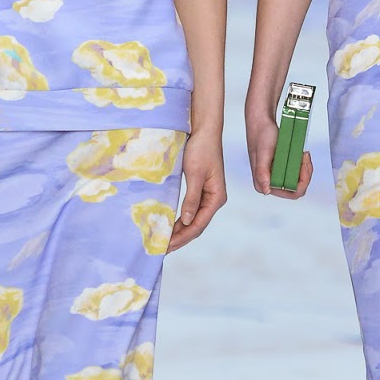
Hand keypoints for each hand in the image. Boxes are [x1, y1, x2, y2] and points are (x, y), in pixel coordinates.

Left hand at [167, 129, 225, 250]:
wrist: (204, 131)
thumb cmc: (201, 149)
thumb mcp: (195, 174)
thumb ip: (191, 198)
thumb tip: (185, 221)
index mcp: (217, 197)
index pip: (198, 224)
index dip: (183, 237)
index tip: (167, 246)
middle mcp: (214, 199)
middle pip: (197, 225)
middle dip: (180, 238)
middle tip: (161, 249)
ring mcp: (208, 196)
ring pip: (193, 220)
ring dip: (180, 231)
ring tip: (164, 242)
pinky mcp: (200, 190)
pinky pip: (190, 210)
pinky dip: (180, 220)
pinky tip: (170, 226)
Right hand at [246, 107, 312, 199]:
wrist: (262, 123)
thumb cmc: (261, 135)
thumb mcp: (263, 152)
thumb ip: (262, 172)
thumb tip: (265, 189)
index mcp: (263, 184)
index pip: (291, 193)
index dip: (302, 180)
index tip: (302, 162)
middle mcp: (269, 184)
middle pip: (297, 188)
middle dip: (305, 172)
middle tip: (304, 156)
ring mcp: (276, 177)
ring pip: (299, 180)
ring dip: (304, 167)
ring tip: (303, 154)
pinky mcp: (281, 170)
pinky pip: (297, 173)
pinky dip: (302, 163)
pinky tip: (301, 154)